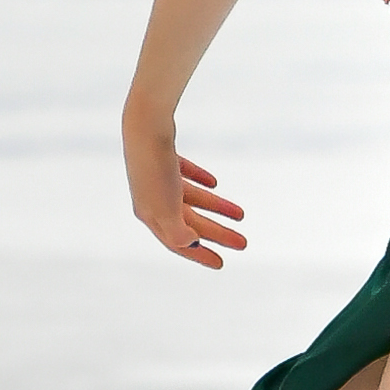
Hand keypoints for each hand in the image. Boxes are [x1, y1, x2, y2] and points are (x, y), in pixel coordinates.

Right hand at [124, 109, 247, 268]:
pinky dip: (200, 181)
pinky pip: (184, 175)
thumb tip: (191, 243)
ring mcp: (156, 178)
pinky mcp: (163, 157)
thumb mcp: (167, 208)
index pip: (177, 242)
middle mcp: (150, 199)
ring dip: (216, 208)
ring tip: (241, 214)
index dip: (199, 255)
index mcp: (150, 215)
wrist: (146, 125)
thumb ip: (178, 232)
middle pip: (190, 223)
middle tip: (243, 243)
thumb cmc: (156, 170)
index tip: (222, 263)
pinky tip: (214, 183)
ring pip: (191, 199)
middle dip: (217, 234)